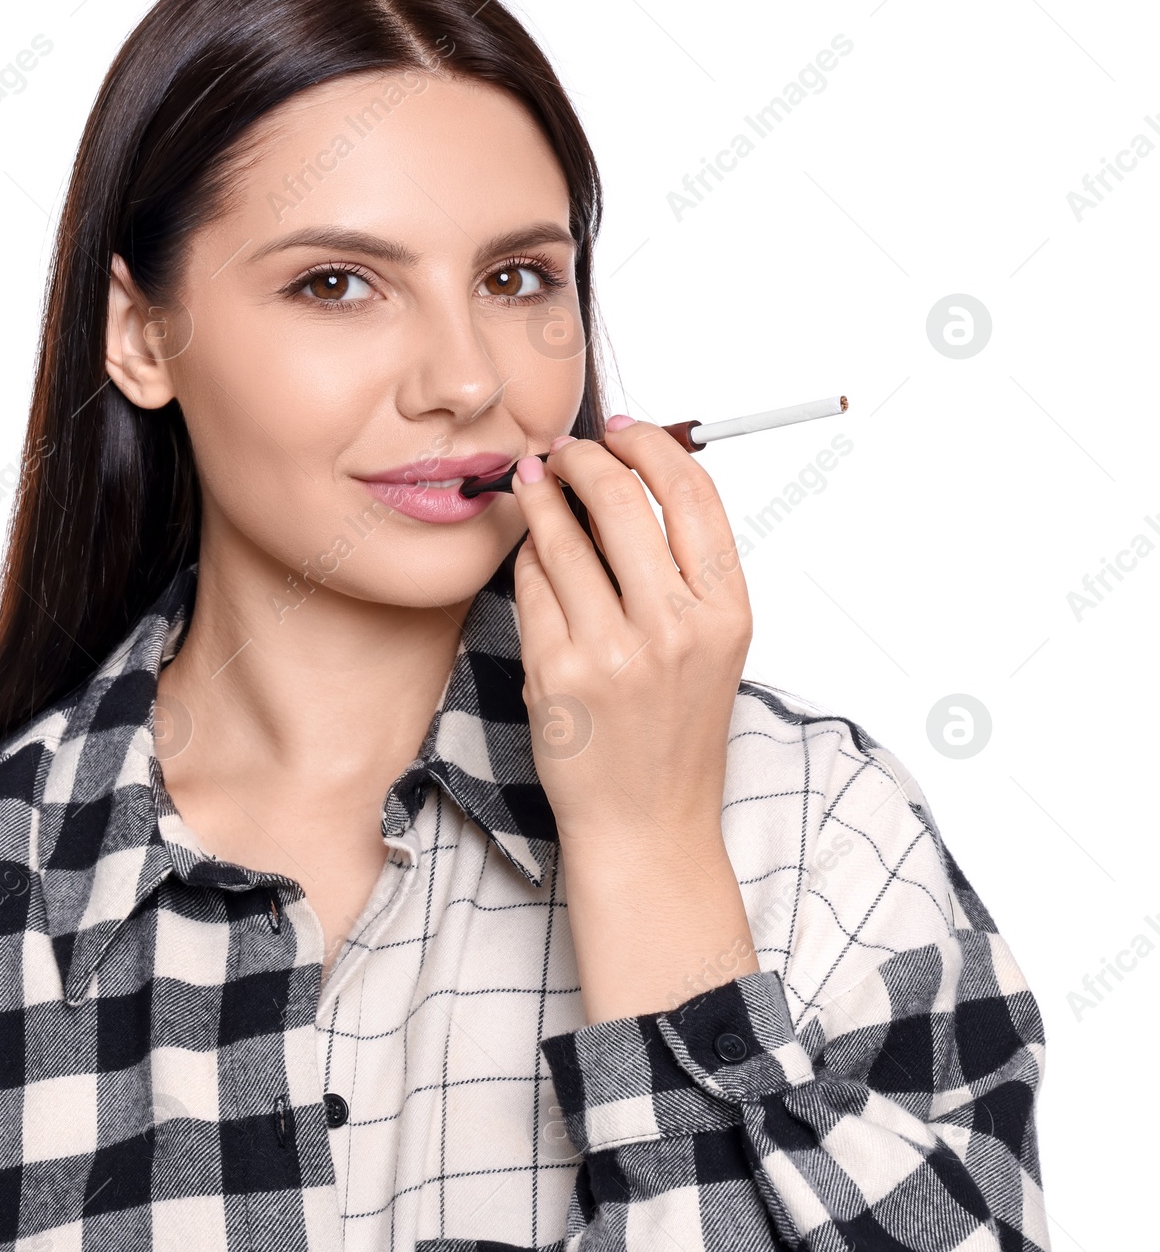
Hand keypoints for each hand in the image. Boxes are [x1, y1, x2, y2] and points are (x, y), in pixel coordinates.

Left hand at [509, 419, 756, 1018]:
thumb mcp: (711, 646)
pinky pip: (530, 585)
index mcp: (725, 613)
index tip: (621, 431)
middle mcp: (673, 628)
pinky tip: (530, 551)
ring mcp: (610, 651)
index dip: (651, 446)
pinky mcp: (554, 673)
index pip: (692, 494)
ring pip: (561, 535)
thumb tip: (628, 483)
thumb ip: (683, 570)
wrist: (646, 824)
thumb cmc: (675, 733)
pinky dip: (527, 557)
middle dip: (582, 458)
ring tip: (532, 484)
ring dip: (540, 498)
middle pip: (620, 498)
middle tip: (562, 451)